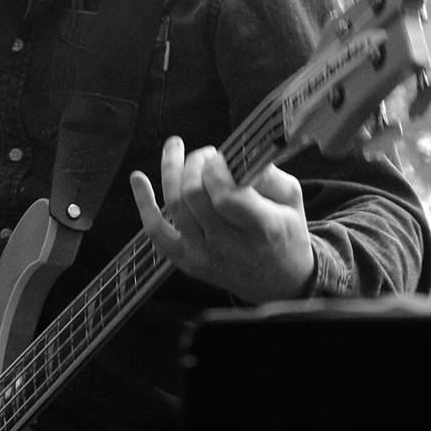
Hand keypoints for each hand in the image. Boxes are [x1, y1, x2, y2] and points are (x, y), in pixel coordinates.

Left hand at [128, 136, 315, 304]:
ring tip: (174, 148)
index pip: (227, 196)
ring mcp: (203, 255)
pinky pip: (156, 231)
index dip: (216, 170)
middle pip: (195, 197)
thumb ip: (268, 175)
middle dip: (193, 165)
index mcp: (262, 227)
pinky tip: (137, 178)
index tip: (218, 154)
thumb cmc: (285, 232)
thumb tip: (236, 154)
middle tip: (203, 153)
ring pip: (175, 207)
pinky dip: (144, 203)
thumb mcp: (292, 200)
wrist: (279, 282)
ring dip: (171, 171)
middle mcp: (228, 244)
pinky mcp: (185, 261)